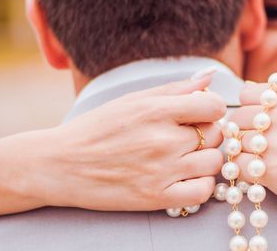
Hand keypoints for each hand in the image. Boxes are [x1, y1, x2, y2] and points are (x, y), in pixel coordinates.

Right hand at [27, 74, 225, 210]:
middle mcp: (163, 140)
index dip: (211, 109)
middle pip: (216, 134)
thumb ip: (175, 88)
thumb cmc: (97, 127)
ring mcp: (161, 171)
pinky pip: (202, 192)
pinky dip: (201, 185)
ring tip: (186, 157)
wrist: (61, 164)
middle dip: (208, 133)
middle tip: (188, 136)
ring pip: (214, 163)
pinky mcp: (156, 198)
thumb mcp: (133, 99)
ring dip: (206, 159)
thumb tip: (210, 77)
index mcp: (156, 111)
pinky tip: (185, 177)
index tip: (200, 114)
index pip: (214, 107)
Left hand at [230, 82, 276, 223]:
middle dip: (243, 133)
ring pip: (234, 143)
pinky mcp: (272, 171)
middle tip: (258, 148)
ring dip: (242, 154)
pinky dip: (242, 173)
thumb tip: (252, 96)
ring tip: (261, 163)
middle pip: (237, 118)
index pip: (246, 93)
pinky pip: (236, 166)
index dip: (249, 109)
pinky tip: (261, 176)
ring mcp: (275, 141)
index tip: (257, 123)